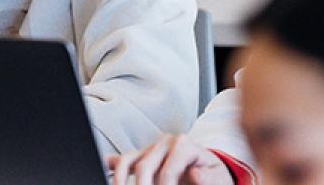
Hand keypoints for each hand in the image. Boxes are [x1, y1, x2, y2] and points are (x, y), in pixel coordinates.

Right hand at [107, 134, 234, 184]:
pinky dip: (112, 170)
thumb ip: (208, 177)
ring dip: (121, 181)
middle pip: (143, 166)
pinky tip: (105, 176)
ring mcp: (150, 148)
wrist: (208, 172)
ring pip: (127, 161)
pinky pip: (120, 161)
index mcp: (184, 145)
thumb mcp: (218, 178)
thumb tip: (195, 174)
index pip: (167, 171)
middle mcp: (164, 143)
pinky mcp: (140, 157)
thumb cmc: (212, 175)